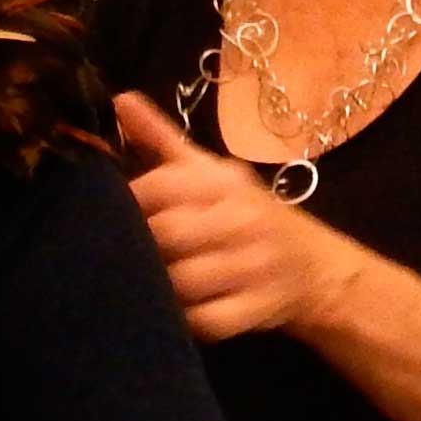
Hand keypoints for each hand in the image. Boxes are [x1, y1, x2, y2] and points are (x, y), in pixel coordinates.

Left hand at [117, 91, 352, 343]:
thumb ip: (161, 139)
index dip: (126, 203)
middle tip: (119, 253)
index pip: (160, 187)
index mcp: (224, 181)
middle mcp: (243, 219)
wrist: (312, 265)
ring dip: (157, 286)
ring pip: (182, 281)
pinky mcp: (257, 309)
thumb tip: (118, 100)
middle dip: (138, 247)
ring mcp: (254, 266)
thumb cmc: (247, 213)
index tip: (108, 212)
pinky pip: (205, 320)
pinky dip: (184, 319)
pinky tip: (174, 311)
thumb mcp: (210, 172)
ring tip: (145, 282)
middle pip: (166, 235)